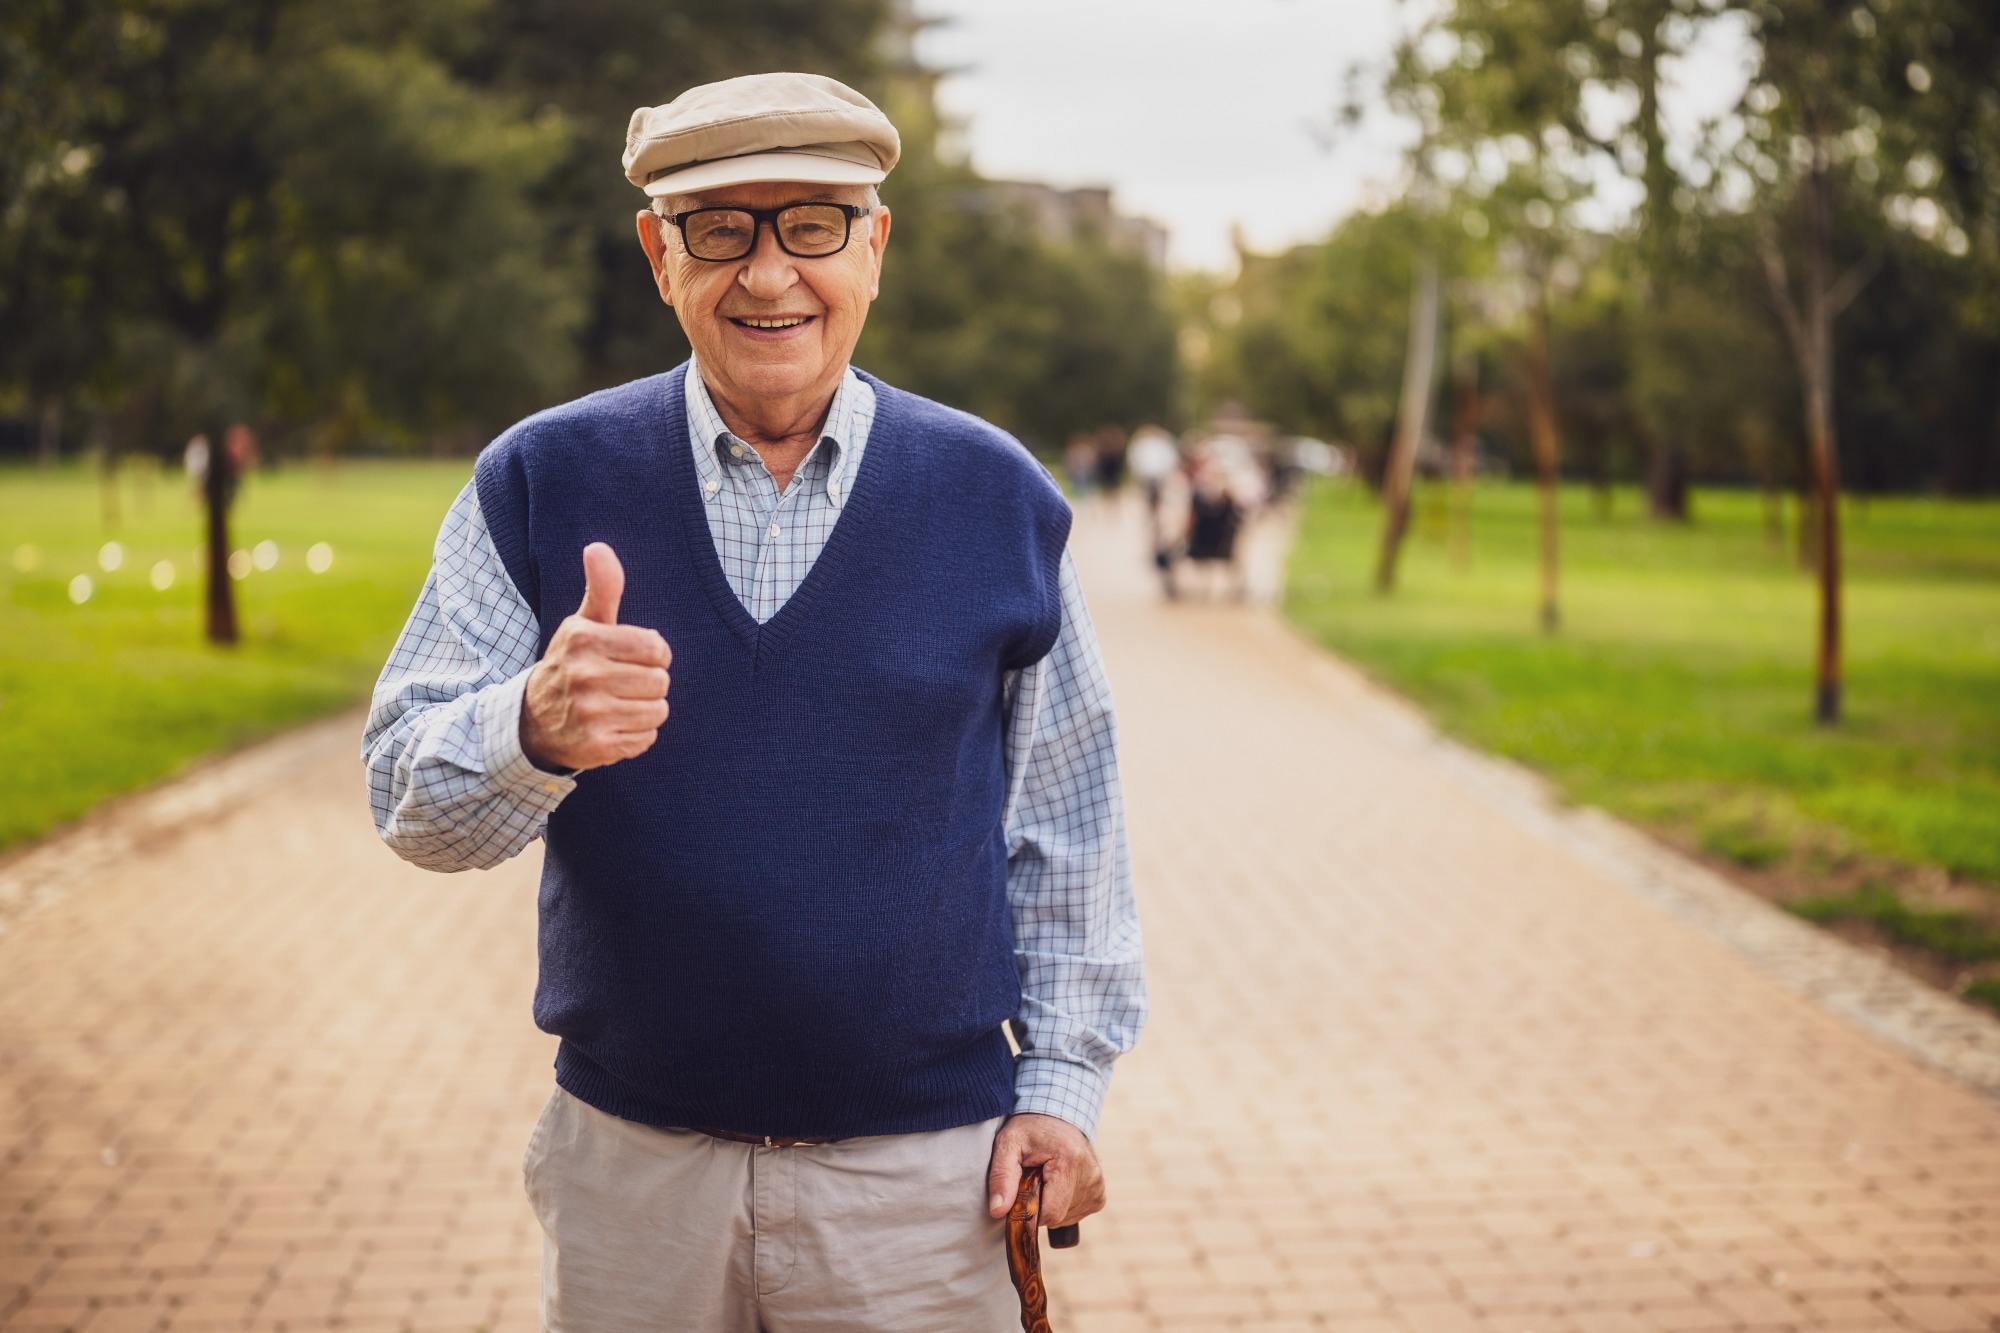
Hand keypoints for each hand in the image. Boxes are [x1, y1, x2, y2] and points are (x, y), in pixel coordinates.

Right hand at [520, 542, 670, 771]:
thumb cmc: (572, 664)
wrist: (534, 720)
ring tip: (617, 705)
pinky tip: (612, 727)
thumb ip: (602, 587)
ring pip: (658, 711)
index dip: (652, 654)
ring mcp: (590, 713)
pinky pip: (646, 739)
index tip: (631, 658)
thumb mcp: (584, 624)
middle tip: (621, 684)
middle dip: (648, 683)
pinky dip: (636, 735)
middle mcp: (584, 675)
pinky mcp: (597, 747)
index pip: (657, 648)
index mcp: (584, 639)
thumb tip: (598, 547)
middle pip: (661, 681)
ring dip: (644, 710)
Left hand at [986, 1112, 1104, 1228]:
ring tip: (1045, 1179)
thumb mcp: (1008, 1143)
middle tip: (1031, 1180)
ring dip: (1050, 1205)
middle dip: (1039, 1206)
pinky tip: (1057, 1185)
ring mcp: (1098, 1185)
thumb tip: (997, 1211)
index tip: (1020, 1192)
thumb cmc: (1030, 1129)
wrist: (1057, 1114)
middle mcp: (1091, 1174)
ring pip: (1066, 1218)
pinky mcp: (1100, 1193)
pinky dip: (1062, 1205)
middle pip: (1058, 1217)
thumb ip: (1001, 1176)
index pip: (1050, 1213)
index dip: (1029, 1211)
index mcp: (1070, 1161)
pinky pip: (1076, 1214)